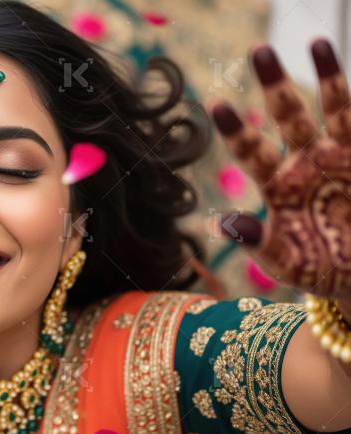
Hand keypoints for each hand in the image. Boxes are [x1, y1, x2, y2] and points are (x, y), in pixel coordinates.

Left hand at [211, 38, 350, 297]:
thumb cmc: (319, 269)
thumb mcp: (286, 261)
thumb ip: (258, 242)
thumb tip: (223, 224)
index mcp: (277, 184)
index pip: (251, 150)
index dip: (236, 128)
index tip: (217, 104)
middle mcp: (305, 162)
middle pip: (287, 114)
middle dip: (274, 83)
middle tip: (259, 50)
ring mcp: (339, 157)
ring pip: (331, 108)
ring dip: (326, 75)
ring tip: (316, 41)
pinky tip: (340, 72)